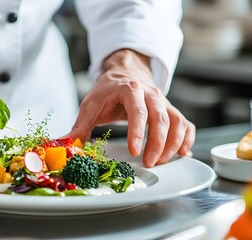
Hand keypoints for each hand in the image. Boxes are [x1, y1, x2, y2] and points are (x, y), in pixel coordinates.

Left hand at [67, 49, 194, 167]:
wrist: (125, 73)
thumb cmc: (106, 92)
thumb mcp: (90, 105)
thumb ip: (79, 126)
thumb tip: (64, 144)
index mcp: (129, 89)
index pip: (138, 110)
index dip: (138, 131)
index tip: (134, 150)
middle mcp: (151, 94)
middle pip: (161, 118)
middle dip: (157, 143)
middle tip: (149, 163)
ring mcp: (163, 102)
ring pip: (177, 121)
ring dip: (173, 143)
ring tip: (161, 161)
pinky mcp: (170, 110)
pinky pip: (185, 123)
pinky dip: (187, 138)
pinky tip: (182, 153)